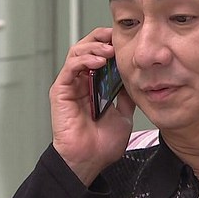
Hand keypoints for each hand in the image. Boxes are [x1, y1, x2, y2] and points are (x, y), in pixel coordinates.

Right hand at [49, 27, 135, 185]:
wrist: (90, 160)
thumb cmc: (102, 144)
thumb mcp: (124, 115)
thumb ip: (126, 96)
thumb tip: (138, 80)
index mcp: (95, 85)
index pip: (100, 54)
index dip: (111, 43)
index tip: (127, 39)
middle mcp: (81, 82)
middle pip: (87, 47)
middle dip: (102, 38)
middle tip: (117, 37)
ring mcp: (70, 85)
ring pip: (77, 52)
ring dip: (94, 46)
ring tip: (110, 50)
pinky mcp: (61, 90)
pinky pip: (70, 67)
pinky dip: (84, 59)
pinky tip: (99, 60)